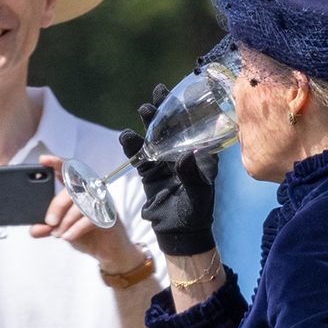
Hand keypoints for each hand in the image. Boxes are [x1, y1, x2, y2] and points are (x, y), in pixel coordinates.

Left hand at [31, 156, 142, 271]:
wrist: (108, 250)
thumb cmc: (86, 233)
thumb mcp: (62, 230)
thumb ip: (47, 228)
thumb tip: (33, 229)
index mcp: (78, 188)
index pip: (67, 170)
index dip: (56, 163)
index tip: (43, 160)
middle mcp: (90, 190)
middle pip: (72, 188)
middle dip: (57, 205)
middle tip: (49, 221)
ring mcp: (101, 201)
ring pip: (80, 204)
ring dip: (66, 221)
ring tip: (58, 233)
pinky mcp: (109, 214)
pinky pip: (90, 218)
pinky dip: (76, 229)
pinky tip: (68, 236)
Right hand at [125, 85, 218, 256]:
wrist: (177, 233)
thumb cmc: (195, 213)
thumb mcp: (198, 194)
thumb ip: (192, 175)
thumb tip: (188, 153)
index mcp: (200, 156)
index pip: (195, 127)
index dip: (187, 109)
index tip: (182, 93)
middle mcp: (182, 155)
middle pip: (172, 127)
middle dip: (165, 110)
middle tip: (157, 94)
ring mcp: (164, 163)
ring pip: (155, 138)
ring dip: (148, 124)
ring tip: (144, 110)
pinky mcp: (149, 173)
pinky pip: (139, 157)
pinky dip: (132, 147)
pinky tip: (126, 136)